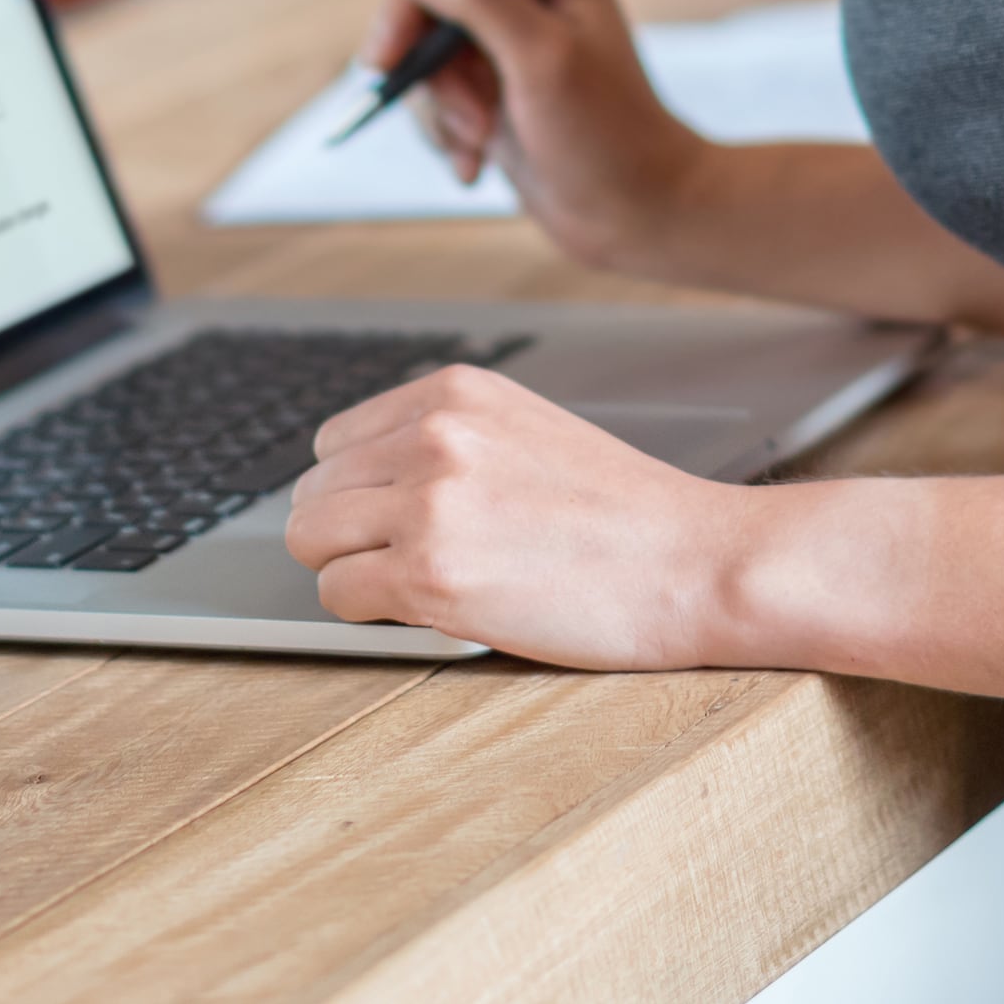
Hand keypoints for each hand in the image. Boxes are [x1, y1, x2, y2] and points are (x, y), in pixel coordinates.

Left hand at [283, 363, 756, 665]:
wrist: (692, 562)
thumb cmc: (621, 510)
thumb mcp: (524, 429)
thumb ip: (446, 436)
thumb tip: (362, 475)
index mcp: (455, 393)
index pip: (334, 441)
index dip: (358, 492)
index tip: (394, 520)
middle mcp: (434, 437)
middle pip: (314, 493)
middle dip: (345, 534)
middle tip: (403, 562)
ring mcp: (428, 505)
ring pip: (311, 541)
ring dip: (350, 571)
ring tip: (412, 585)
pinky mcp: (429, 576)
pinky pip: (337, 595)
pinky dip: (368, 610)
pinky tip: (425, 609)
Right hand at [357, 0, 711, 276]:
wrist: (639, 215)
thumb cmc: (608, 137)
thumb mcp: (541, 60)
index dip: (408, 2)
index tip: (389, 60)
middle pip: (425, 4)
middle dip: (431, 70)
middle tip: (460, 119)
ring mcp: (509, 42)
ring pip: (424, 55)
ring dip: (441, 108)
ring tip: (481, 142)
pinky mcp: (495, 88)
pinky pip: (436, 96)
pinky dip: (445, 132)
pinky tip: (477, 163)